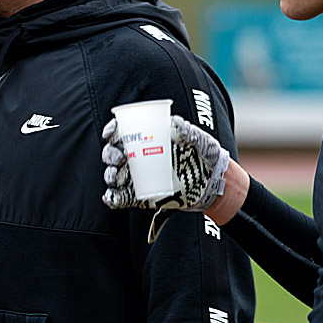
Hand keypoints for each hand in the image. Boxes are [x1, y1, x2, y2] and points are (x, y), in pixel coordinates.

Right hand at [102, 114, 230, 241]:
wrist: (213, 184)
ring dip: (109, 175)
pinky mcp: (140, 196)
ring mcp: (138, 177)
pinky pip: (120, 198)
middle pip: (113, 153)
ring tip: (116, 177)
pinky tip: (112, 197)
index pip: (123, 131)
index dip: (112, 130)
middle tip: (119, 158)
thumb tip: (175, 124)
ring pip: (114, 175)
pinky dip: (112, 198)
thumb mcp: (198, 140)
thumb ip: (186, 132)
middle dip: (110, 154)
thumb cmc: (203, 155)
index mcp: (148, 138)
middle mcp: (139, 157)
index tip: (112, 133)